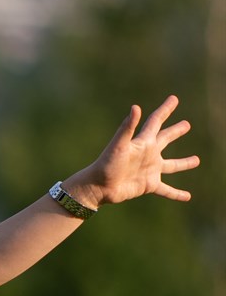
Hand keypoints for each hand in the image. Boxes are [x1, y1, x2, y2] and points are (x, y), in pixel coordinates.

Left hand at [63, 96, 200, 208]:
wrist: (98, 187)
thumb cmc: (106, 164)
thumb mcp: (119, 145)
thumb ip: (127, 128)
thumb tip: (136, 107)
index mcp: (142, 142)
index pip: (156, 121)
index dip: (165, 109)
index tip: (174, 99)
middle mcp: (148, 154)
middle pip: (165, 139)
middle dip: (175, 131)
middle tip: (186, 124)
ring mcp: (150, 170)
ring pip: (172, 166)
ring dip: (184, 163)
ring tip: (197, 160)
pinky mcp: (149, 185)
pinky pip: (167, 190)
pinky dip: (176, 193)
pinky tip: (188, 197)